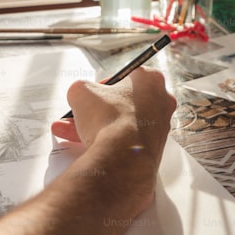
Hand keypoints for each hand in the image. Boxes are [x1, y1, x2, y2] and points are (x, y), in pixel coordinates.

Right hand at [51, 68, 175, 214]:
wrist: (122, 157)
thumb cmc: (109, 119)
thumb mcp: (81, 91)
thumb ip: (81, 88)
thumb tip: (79, 94)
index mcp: (151, 79)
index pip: (124, 77)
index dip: (103, 86)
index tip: (93, 95)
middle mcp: (162, 101)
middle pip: (123, 102)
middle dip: (97, 110)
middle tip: (81, 114)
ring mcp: (160, 127)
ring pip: (122, 123)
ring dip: (97, 127)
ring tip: (72, 132)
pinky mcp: (154, 148)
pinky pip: (127, 141)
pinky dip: (109, 142)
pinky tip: (88, 145)